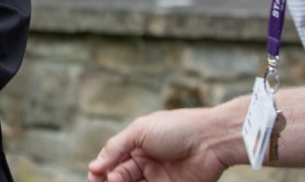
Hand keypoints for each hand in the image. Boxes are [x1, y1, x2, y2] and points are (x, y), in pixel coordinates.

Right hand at [87, 108, 230, 181]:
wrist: (211, 140)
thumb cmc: (176, 128)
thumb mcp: (139, 131)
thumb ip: (116, 147)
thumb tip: (96, 164)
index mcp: (138, 142)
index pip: (113, 157)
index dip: (101, 167)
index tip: (93, 175)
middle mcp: (147, 160)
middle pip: (121, 174)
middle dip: (111, 179)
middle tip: (109, 181)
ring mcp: (159, 176)